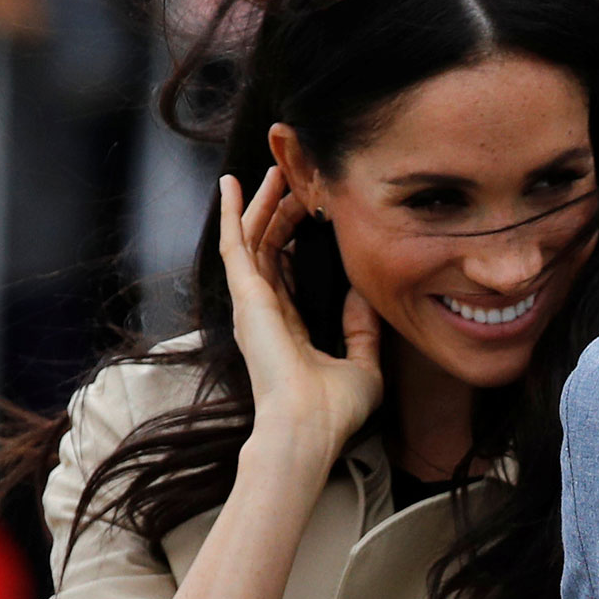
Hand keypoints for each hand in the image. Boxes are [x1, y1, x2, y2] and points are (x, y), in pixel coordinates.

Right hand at [219, 167, 381, 467]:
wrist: (309, 427)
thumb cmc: (333, 411)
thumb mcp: (363, 366)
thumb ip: (363, 332)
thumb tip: (365, 296)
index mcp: (288, 329)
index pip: (288, 275)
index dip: (297, 243)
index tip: (313, 217)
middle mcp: (264, 314)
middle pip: (269, 250)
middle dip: (280, 214)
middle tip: (295, 183)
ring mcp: (252, 304)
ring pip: (253, 240)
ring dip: (262, 204)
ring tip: (273, 172)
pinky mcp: (246, 296)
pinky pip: (236, 244)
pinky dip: (234, 213)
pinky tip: (233, 185)